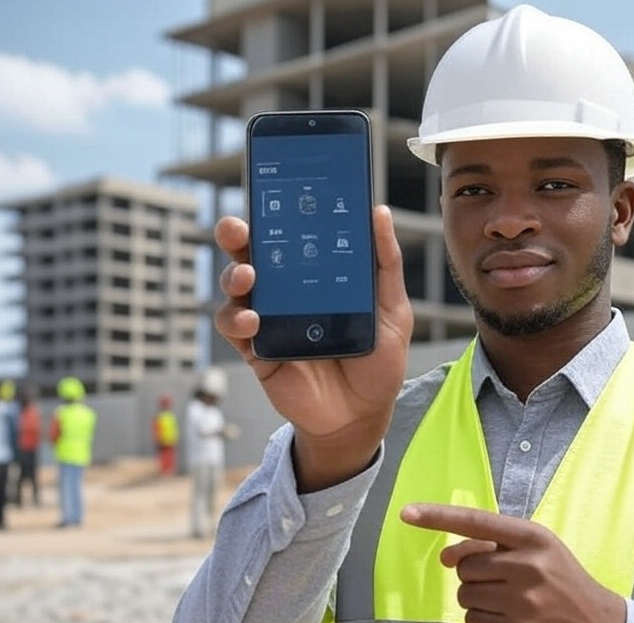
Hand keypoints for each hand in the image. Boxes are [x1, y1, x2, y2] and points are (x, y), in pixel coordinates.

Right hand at [213, 207, 413, 489]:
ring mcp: (269, 319)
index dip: (275, 211)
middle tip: (238, 227)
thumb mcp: (392, 311)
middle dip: (237, 234)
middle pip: (252, 253)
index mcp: (317, 276)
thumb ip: (385, 265)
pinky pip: (234, 327)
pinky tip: (251, 318)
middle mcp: (288, 292)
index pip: (290, 235)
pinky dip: (235, 318)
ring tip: (248, 276)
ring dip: (234, 275)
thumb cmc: (379, 361)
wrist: (364, 416)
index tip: (270, 189)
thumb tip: (379, 211)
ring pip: (236, 286)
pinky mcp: (257, 350)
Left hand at [401, 504, 625, 622]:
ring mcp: (523, 602)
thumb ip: (491, 546)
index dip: (438, 517)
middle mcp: (527, 566)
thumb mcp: (535, 549)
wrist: (595, 622)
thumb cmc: (558, 577)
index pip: (475, 522)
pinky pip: (473, 620)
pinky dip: (482, 619)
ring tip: (507, 600)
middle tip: (501, 581)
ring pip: (464, 594)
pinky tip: (508, 619)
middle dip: (473, 574)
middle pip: (465, 566)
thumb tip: (445, 557)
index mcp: (531, 537)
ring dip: (476, 597)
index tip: (406, 513)